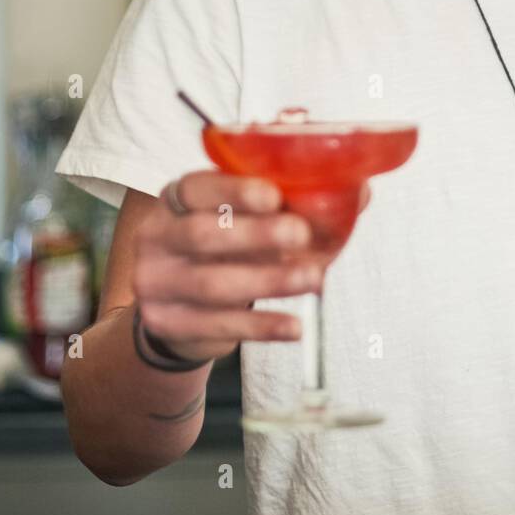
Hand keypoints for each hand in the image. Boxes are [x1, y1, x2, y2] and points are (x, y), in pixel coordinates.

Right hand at [133, 170, 329, 363]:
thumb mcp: (249, 219)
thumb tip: (358, 192)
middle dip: (256, 235)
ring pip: (213, 285)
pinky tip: (295, 325)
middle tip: (301, 234)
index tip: (274, 195)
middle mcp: (157, 237)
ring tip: (314, 279)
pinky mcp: (168, 324)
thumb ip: (296, 203)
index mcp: (177, 199)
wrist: (180, 307)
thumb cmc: (229, 248)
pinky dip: (262, 326)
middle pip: (202, 235)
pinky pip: (220, 325)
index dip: (234, 190)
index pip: (197, 187)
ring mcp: (156, 283)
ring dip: (269, 281)